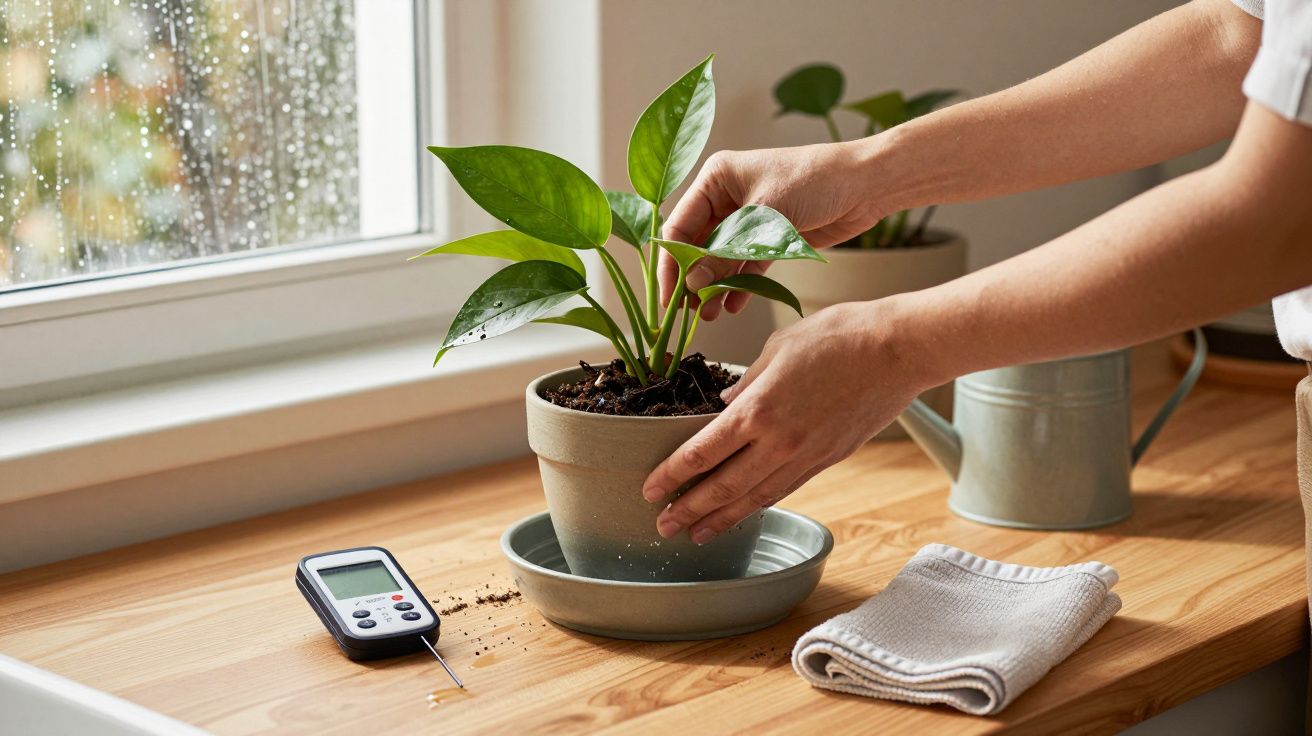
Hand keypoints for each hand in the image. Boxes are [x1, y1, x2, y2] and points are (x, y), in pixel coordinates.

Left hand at [641, 299, 931, 543]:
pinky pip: (785, 488)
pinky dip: (758, 504)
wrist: (898, 350)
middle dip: (688, 509)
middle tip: (662, 525)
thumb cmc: (840, 336)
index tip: (650, 488)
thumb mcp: (778, 347)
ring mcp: (806, 455)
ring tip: (696, 534)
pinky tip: (744, 511)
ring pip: (755, 497)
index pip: (703, 452)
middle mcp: (779, 442)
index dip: (673, 474)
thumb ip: (746, 384)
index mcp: (759, 410)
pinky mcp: (828, 459)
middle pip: (723, 487)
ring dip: (721, 519)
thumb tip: (723, 408)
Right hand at [659, 140, 889, 319]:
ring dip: (714, 286)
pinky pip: (745, 266)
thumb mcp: (764, 218)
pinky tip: (732, 306)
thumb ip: (725, 253)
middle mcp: (727, 197)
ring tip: (708, 314)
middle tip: (687, 311)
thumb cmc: (815, 182)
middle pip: (697, 245)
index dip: (672, 263)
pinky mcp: (770, 238)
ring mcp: (748, 218)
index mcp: (717, 178)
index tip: (669, 297)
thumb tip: (693, 283)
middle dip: (692, 278)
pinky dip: (738, 285)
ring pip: (720, 259)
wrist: (865, 184)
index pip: (680, 225)